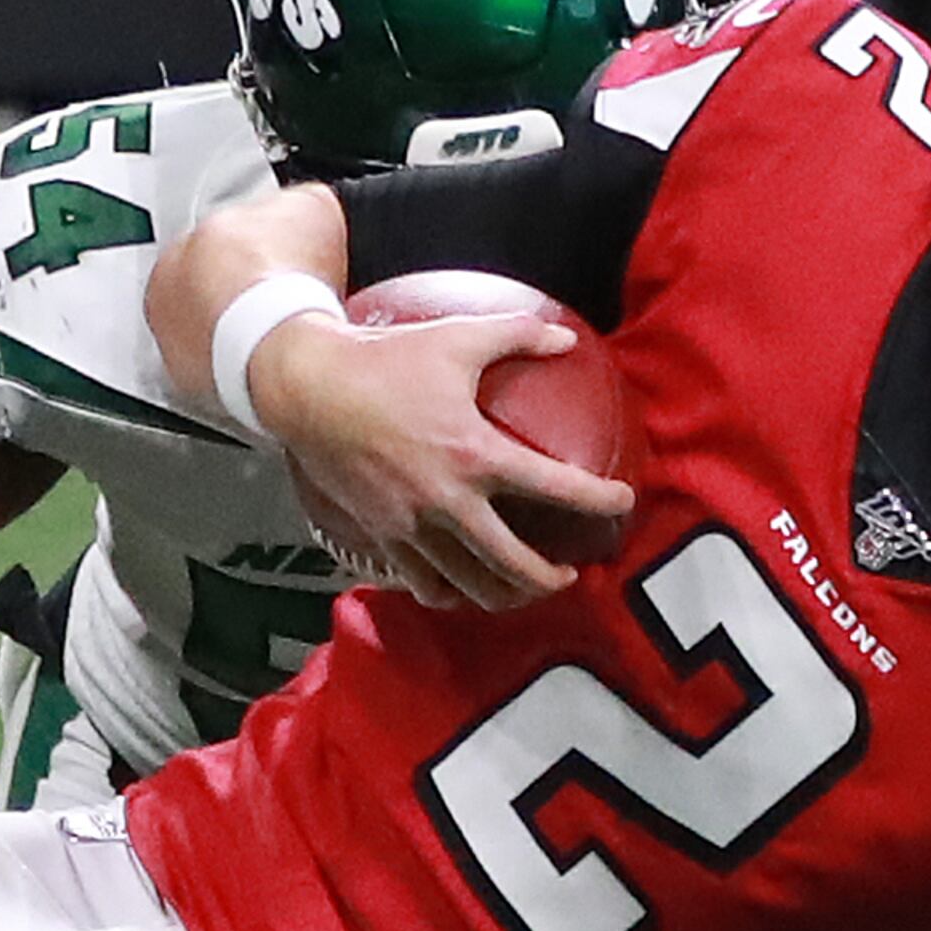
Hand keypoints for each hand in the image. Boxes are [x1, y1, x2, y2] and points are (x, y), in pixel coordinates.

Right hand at [249, 311, 627, 614]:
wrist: (308, 390)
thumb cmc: (384, 360)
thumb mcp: (457, 338)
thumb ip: (518, 335)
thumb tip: (565, 338)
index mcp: (474, 454)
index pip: (552, 487)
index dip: (597, 500)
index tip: (622, 505)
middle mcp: (447, 501)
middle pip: (512, 564)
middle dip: (550, 579)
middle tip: (570, 574)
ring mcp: (412, 527)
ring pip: (469, 586)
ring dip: (505, 596)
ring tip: (524, 590)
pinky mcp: (383, 537)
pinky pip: (424, 584)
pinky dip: (451, 593)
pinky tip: (465, 587)